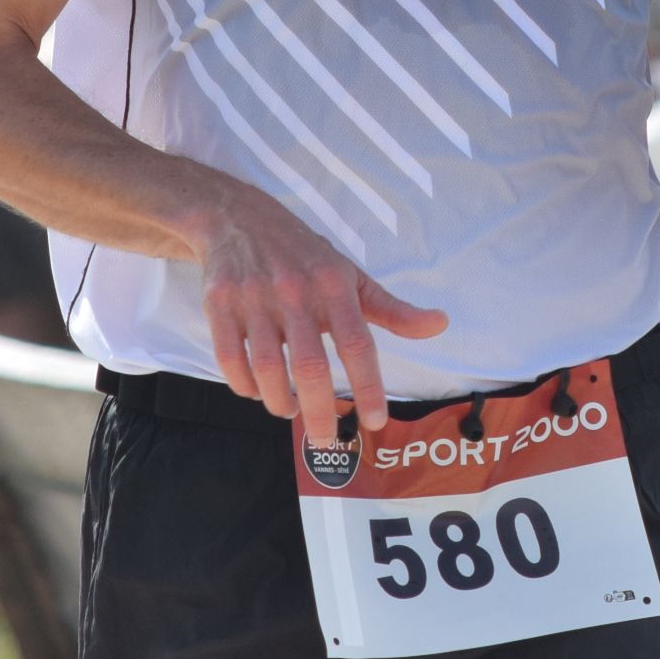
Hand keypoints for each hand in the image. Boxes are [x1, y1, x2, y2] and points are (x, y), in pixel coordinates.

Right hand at [194, 182, 448, 447]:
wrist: (238, 218)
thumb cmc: (304, 256)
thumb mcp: (350, 275)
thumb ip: (392, 309)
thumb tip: (440, 324)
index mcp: (333, 285)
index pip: (357, 343)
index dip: (368, 386)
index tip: (375, 421)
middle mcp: (294, 292)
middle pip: (309, 366)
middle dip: (319, 411)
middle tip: (324, 440)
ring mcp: (254, 298)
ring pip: (266, 368)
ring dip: (279, 401)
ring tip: (291, 410)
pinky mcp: (219, 304)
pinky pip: (230, 359)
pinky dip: (244, 386)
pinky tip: (257, 391)